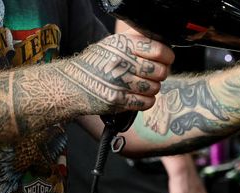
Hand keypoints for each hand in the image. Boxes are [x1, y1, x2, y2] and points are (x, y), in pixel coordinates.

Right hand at [59, 32, 174, 115]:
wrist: (72, 83)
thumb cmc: (96, 63)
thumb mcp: (112, 44)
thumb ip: (135, 42)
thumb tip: (163, 47)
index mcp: (122, 44)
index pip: (158, 50)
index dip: (167, 57)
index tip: (166, 60)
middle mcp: (120, 62)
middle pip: (159, 71)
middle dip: (161, 74)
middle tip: (155, 75)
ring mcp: (118, 82)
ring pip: (154, 88)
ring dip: (153, 89)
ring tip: (144, 86)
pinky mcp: (116, 100)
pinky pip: (145, 103)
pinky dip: (147, 101)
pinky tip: (140, 96)